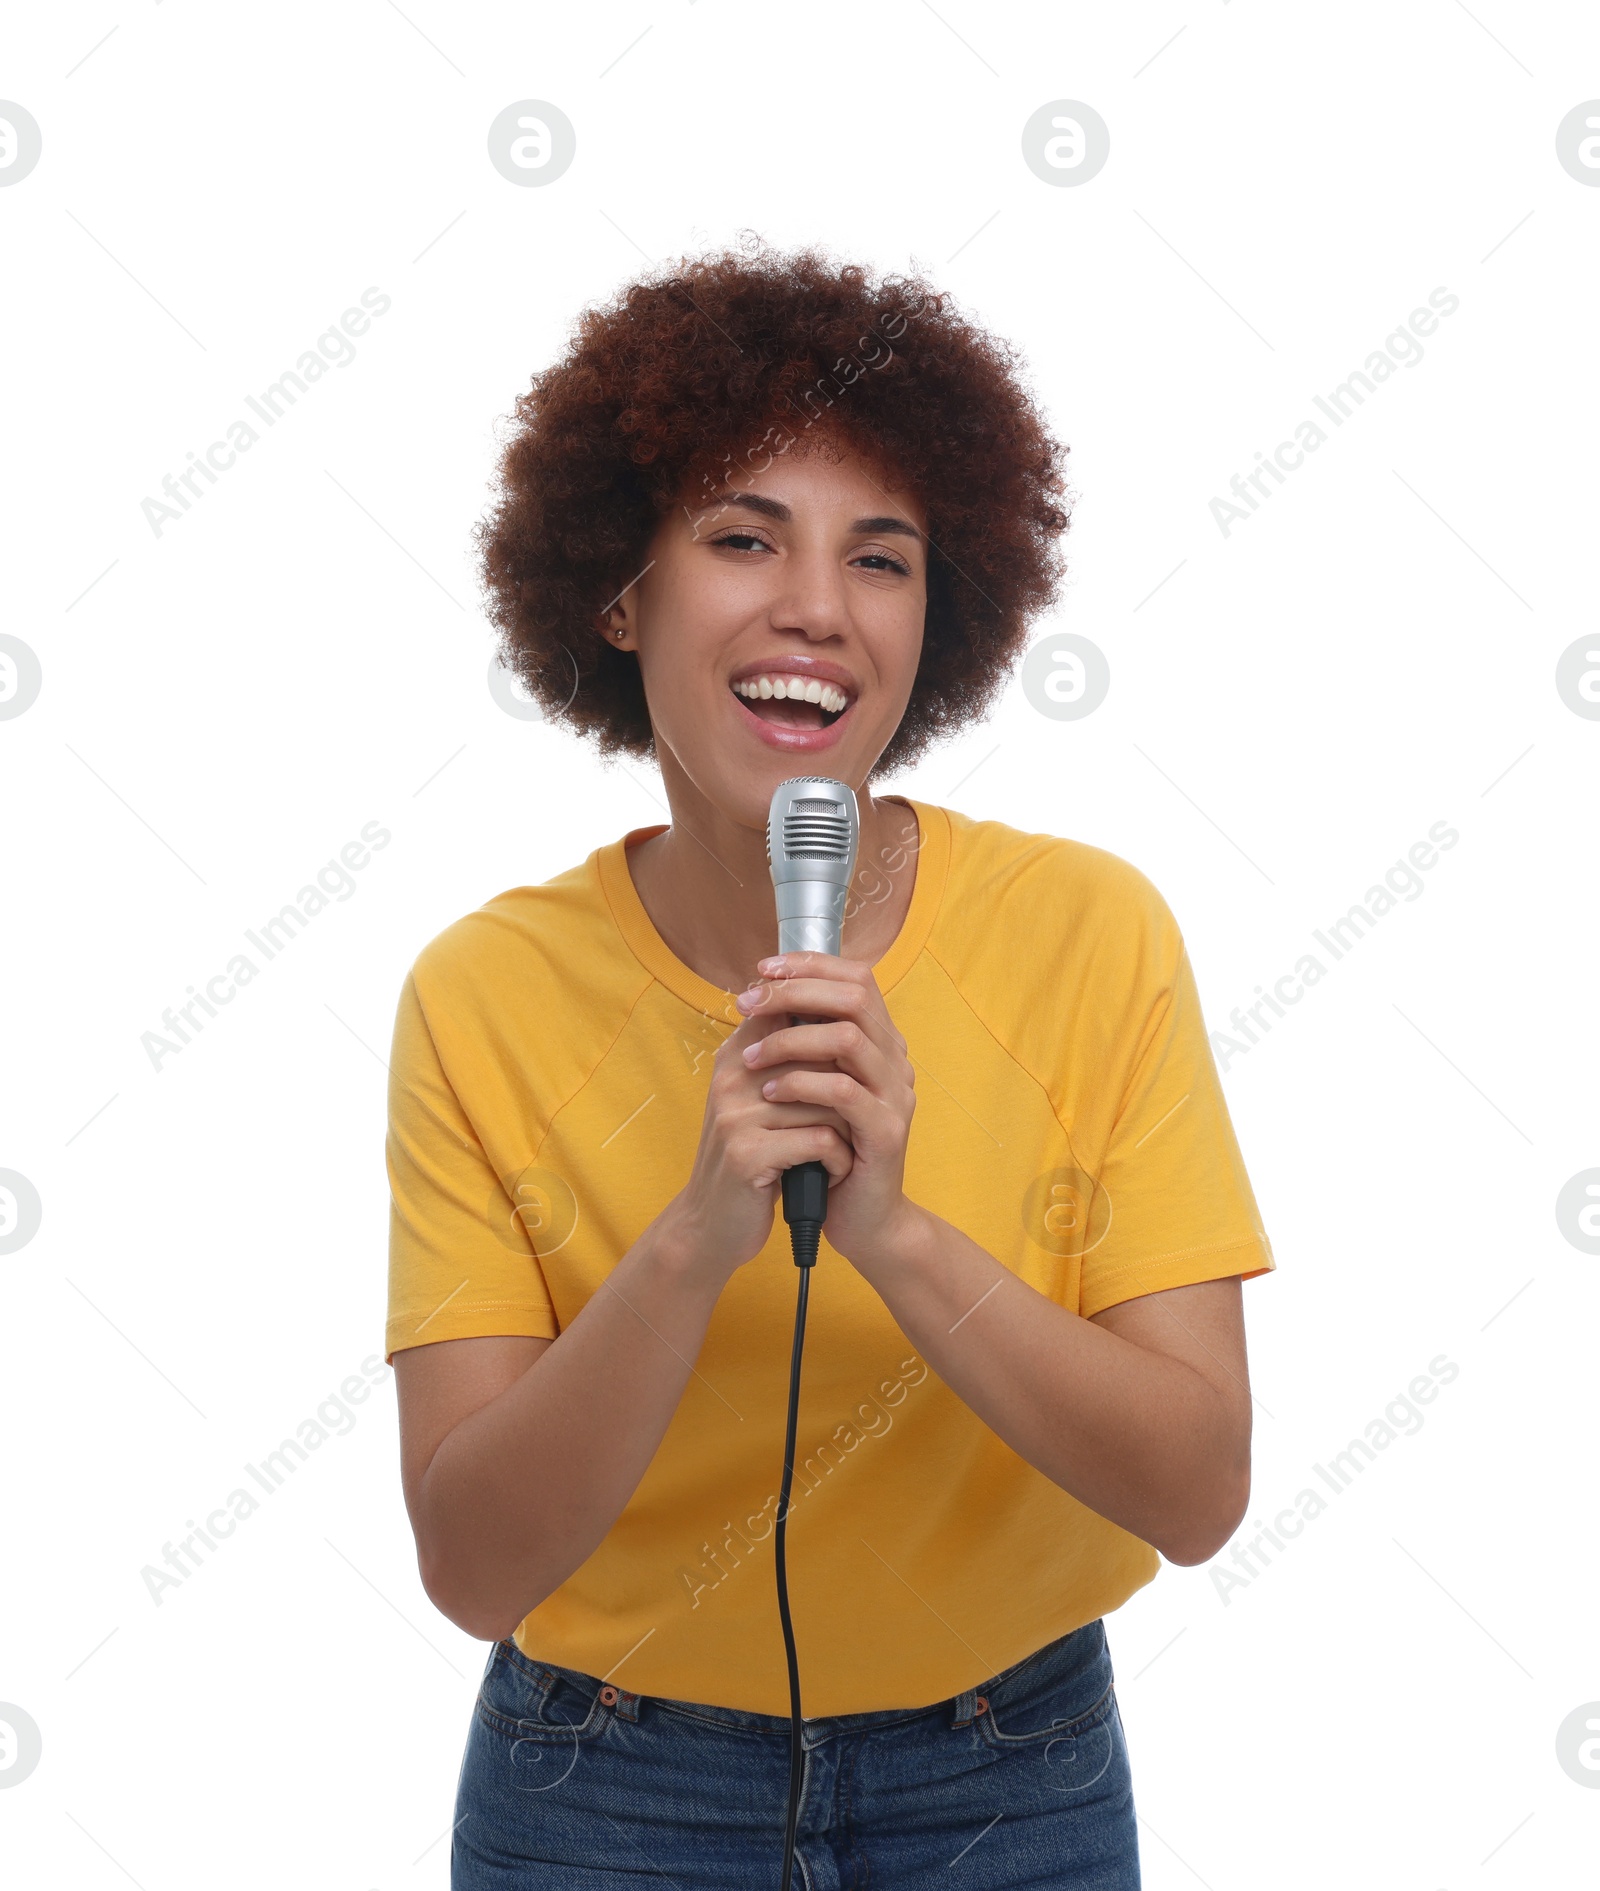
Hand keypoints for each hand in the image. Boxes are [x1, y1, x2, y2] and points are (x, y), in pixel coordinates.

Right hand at [665, 987, 856, 1281]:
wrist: (711, 1227)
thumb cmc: (752, 1158)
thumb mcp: (760, 1101)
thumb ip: (789, 1060)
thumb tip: (844, 1015)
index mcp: (737, 1056)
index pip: (791, 1011)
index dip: (834, 1033)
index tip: (853, 1067)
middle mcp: (732, 1077)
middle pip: (822, 1056)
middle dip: (848, 1093)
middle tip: (851, 1122)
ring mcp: (736, 1115)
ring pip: (829, 1101)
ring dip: (847, 1133)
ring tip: (838, 1153)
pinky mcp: (748, 1155)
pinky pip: (822, 1141)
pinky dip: (839, 1161)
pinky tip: (830, 1174)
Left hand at [732, 951, 917, 1267]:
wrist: (860, 1219)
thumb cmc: (828, 1149)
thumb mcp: (812, 1089)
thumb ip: (802, 1045)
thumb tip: (762, 996)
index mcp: (880, 1043)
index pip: (856, 979)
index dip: (810, 966)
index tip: (763, 971)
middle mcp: (894, 1061)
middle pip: (854, 997)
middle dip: (795, 992)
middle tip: (747, 1003)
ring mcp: (895, 1096)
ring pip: (848, 1039)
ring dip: (791, 1039)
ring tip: (750, 1056)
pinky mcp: (886, 1132)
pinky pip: (844, 1092)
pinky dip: (802, 1084)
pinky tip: (771, 1091)